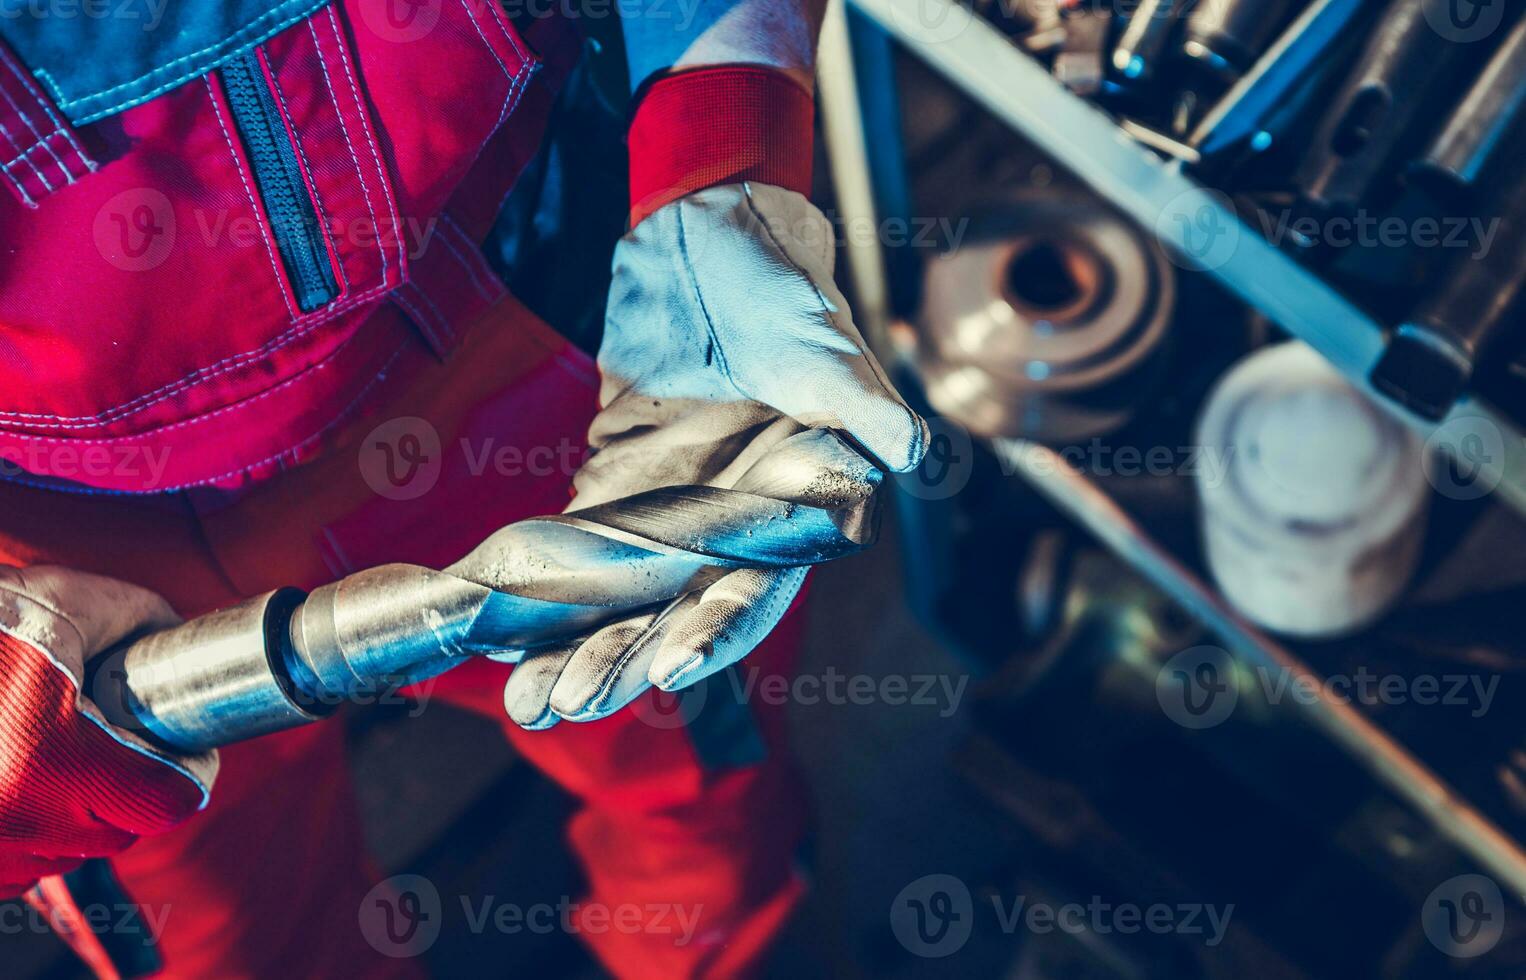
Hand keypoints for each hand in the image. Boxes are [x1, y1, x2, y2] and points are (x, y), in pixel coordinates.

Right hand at [0, 565, 215, 895]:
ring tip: (49, 751)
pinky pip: (13, 866)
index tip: (185, 745)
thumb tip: (179, 644)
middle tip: (115, 739)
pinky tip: (12, 775)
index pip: (164, 801)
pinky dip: (24, 830)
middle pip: (119, 830)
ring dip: (73, 813)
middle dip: (130, 786)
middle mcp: (8, 821)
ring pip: (64, 853)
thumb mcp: (65, 601)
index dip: (188, 769)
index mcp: (45, 760)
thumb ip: (140, 624)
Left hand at [504, 182, 926, 728]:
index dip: (715, 632)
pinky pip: (576, 561)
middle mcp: (728, 531)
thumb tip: (909, 448)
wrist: (709, 243)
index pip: (754, 588)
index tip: (668, 670)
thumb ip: (858, 400)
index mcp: (788, 512)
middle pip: (675, 616)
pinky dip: (545, 602)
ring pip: (623, 604)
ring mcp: (668, 519)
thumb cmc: (780, 292)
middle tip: (568, 699)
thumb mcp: (822, 341)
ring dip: (578, 651)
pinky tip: (505, 643)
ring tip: (529, 698)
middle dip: (625, 660)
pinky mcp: (614, 495)